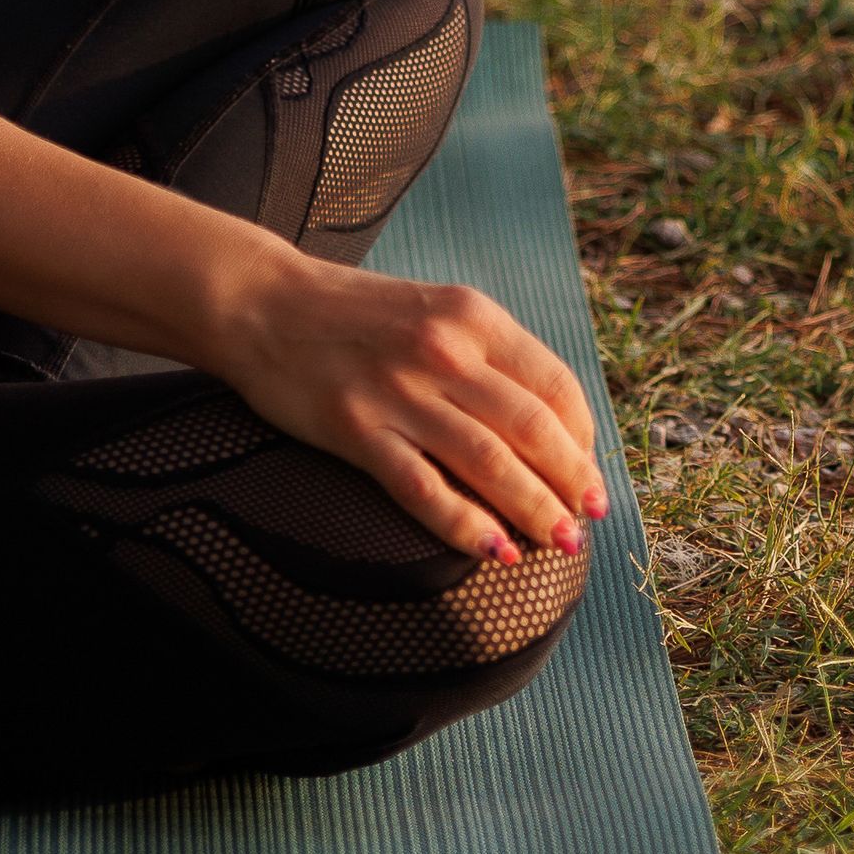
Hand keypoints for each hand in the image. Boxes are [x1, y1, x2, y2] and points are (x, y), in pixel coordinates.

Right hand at [209, 251, 606, 569]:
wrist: (264, 303)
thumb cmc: (356, 314)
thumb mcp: (436, 309)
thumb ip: (488, 355)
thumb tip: (547, 422)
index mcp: (473, 316)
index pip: (555, 385)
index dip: (584, 438)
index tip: (589, 474)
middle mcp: (444, 350)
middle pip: (533, 428)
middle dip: (571, 481)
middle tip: (588, 520)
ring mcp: (400, 391)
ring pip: (488, 461)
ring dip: (533, 509)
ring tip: (560, 542)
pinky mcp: (356, 429)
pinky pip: (423, 487)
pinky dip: (464, 524)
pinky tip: (493, 550)